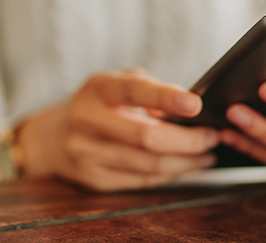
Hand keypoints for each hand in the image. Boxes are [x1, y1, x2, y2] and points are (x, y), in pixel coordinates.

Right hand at [16, 69, 219, 190]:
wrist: (52, 137)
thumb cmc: (98, 104)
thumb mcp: (115, 83)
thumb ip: (148, 88)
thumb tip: (190, 108)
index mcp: (97, 88)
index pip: (133, 91)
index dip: (165, 97)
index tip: (195, 104)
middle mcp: (86, 120)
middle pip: (146, 137)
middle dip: (187, 140)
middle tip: (212, 136)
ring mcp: (87, 153)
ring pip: (148, 165)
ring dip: (185, 162)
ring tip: (207, 154)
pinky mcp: (94, 179)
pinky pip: (142, 181)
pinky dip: (169, 174)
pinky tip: (185, 166)